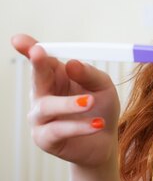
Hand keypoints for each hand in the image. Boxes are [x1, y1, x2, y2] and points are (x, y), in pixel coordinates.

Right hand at [11, 34, 120, 167]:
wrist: (105, 141)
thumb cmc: (101, 107)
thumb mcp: (103, 86)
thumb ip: (89, 74)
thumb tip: (72, 63)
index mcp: (56, 77)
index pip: (41, 60)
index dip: (29, 49)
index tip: (19, 40)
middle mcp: (43, 95)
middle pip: (37, 78)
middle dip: (37, 64)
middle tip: (39, 53)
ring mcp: (41, 117)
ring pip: (47, 106)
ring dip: (69, 103)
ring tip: (90, 101)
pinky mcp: (45, 139)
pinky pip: (58, 130)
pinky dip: (79, 126)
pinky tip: (97, 123)